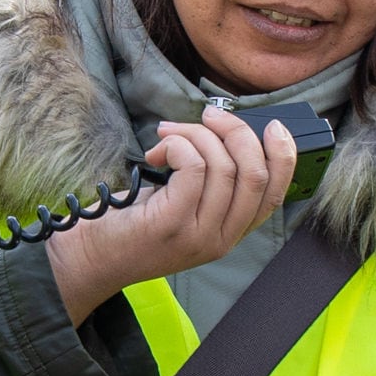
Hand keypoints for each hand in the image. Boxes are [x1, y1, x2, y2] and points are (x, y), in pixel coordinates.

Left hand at [44, 106, 297, 323]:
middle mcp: (222, 239)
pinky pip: (193, 166)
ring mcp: (199, 235)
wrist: (92, 259)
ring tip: (167, 135)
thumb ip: (211, 181)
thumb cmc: (133, 223)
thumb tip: (225, 129)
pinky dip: (178, 145)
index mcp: (230, 233)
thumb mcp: (182, 205)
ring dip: (195, 135)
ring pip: (224, 165)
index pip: (275, 194)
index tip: (272, 126)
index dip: (283, 156)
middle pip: (255, 174)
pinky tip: (157, 152)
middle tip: (207, 116)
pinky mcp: (173, 223)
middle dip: (236, 132)